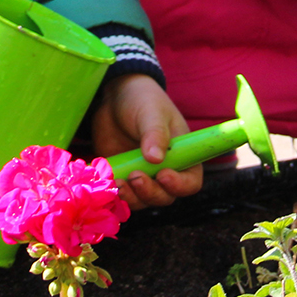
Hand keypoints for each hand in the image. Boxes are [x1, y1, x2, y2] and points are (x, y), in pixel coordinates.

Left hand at [90, 73, 203, 209]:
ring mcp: (142, 175)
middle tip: (135, 176)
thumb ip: (155, 134)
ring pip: (142, 200)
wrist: (115, 96)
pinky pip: (120, 195)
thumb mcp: (151, 112)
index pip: (190, 182)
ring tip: (118, 182)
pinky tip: (106, 183)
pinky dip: (114, 193)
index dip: (179, 185)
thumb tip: (155, 159)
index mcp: (182, 156)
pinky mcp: (121, 177)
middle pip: (164, 197)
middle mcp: (165, 171)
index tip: (163, 174)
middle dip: (150, 192)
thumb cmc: (142, 99)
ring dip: (131, 197)